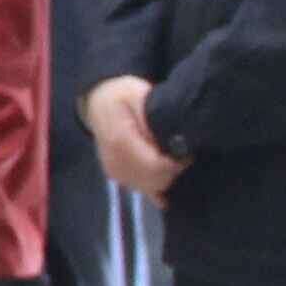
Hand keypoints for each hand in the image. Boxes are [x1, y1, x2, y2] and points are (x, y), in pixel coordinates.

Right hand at [89, 76, 184, 198]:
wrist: (99, 102)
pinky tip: (164, 176)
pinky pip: (143, 189)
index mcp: (120, 141)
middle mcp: (114, 161)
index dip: (176, 163)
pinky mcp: (116, 177)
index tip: (187, 151)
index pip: (155, 166)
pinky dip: (157, 185)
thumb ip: (156, 117)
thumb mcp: (141, 95)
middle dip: (173, 171)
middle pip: (154, 181)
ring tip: (171, 157)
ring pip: (150, 188)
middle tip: (182, 154)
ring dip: (166, 177)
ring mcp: (114, 172)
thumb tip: (174, 139)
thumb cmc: (124, 96)